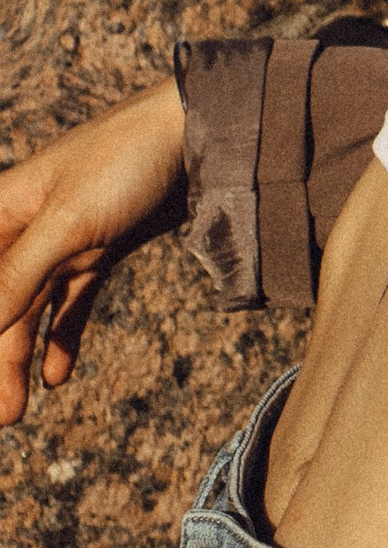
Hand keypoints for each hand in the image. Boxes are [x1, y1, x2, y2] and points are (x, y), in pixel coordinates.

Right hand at [0, 80, 188, 422]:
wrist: (206, 130)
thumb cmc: (127, 159)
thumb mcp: (67, 222)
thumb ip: (17, 276)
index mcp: (4, 209)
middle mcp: (26, 225)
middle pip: (1, 304)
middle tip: (6, 418)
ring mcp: (65, 239)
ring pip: (31, 310)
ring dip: (21, 357)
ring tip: (18, 411)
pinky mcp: (101, 247)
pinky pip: (71, 303)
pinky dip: (62, 337)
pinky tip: (57, 375)